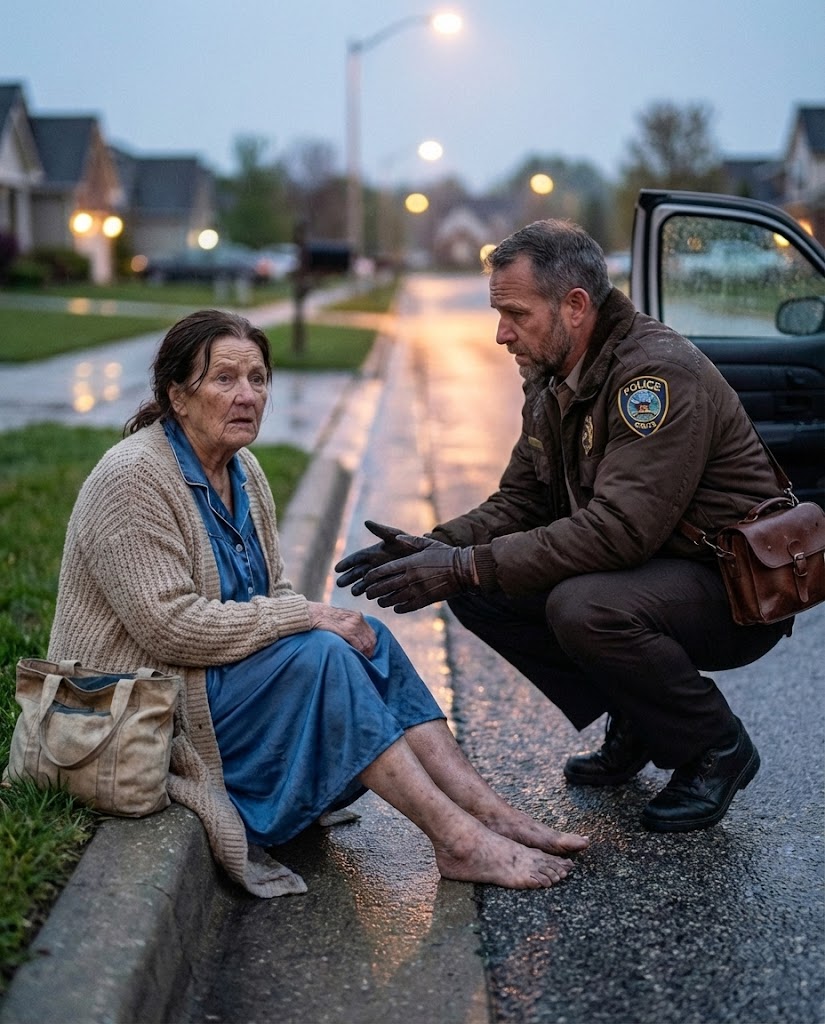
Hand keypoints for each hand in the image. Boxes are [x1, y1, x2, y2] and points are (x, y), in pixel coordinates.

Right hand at [307, 601, 376, 657]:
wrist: (315, 613)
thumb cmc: (326, 618)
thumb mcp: (343, 617)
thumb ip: (352, 625)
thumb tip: (358, 638)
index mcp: (358, 616)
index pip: (371, 633)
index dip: (372, 645)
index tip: (368, 652)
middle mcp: (358, 620)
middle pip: (370, 639)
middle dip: (369, 650)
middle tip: (366, 658)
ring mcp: (352, 625)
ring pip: (365, 643)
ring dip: (364, 653)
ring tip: (361, 658)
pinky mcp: (346, 631)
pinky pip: (358, 644)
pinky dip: (358, 652)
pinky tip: (354, 655)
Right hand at [335, 521, 435, 595]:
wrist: (425, 557)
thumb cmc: (409, 544)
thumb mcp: (395, 536)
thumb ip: (381, 531)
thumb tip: (366, 522)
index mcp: (373, 552)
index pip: (356, 558)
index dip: (346, 563)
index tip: (337, 569)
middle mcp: (375, 565)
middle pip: (358, 572)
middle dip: (348, 578)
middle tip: (339, 583)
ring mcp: (381, 575)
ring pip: (366, 582)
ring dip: (359, 587)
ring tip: (354, 592)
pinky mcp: (389, 583)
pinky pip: (377, 589)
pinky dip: (372, 592)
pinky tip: (368, 596)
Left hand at [361, 537, 476, 612]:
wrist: (464, 570)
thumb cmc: (446, 554)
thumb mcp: (428, 544)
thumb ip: (410, 541)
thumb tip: (397, 537)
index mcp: (409, 562)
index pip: (384, 571)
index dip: (372, 576)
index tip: (367, 579)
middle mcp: (411, 577)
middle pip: (385, 586)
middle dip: (374, 591)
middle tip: (368, 593)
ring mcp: (418, 590)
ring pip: (394, 599)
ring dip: (384, 601)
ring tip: (380, 602)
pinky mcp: (426, 600)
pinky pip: (408, 606)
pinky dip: (400, 608)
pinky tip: (396, 608)